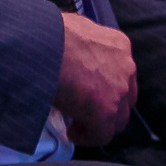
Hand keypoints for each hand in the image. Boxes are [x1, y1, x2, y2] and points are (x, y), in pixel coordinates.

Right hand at [54, 12, 136, 146]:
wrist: (39, 45)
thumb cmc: (45, 33)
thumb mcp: (71, 29)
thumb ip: (81, 44)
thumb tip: (70, 54)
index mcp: (118, 44)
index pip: (120, 72)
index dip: (105, 84)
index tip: (87, 90)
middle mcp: (125, 67)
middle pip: (124, 96)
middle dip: (106, 105)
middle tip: (83, 108)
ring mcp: (118, 91)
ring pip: (117, 118)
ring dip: (98, 121)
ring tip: (76, 123)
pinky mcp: (106, 111)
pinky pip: (102, 134)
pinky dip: (87, 136)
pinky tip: (71, 132)